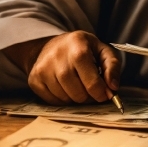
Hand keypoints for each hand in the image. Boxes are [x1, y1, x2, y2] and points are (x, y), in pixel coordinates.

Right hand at [5, 32, 120, 104]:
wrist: (51, 45)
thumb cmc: (81, 49)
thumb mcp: (101, 50)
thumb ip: (112, 66)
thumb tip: (113, 87)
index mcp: (77, 45)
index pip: (91, 80)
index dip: (101, 92)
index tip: (105, 94)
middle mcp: (57, 56)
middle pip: (78, 93)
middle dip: (88, 96)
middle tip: (90, 89)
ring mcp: (43, 68)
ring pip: (65, 99)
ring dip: (75, 98)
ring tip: (77, 85)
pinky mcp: (34, 79)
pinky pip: (52, 102)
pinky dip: (62, 100)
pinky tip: (65, 87)